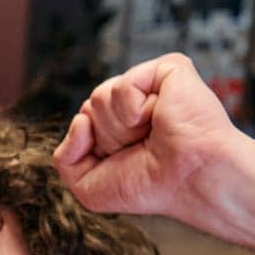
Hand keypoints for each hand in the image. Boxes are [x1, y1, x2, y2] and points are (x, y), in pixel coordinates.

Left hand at [53, 53, 246, 223]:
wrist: (189, 179)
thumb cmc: (149, 186)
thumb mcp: (88, 186)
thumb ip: (65, 158)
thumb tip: (79, 118)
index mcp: (120, 124)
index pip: (82, 122)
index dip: (94, 147)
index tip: (127, 160)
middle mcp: (135, 101)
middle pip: (88, 109)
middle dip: (107, 137)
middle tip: (142, 147)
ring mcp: (150, 84)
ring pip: (99, 97)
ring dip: (121, 127)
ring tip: (151, 133)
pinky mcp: (167, 68)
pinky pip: (123, 85)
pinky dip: (134, 109)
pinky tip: (158, 116)